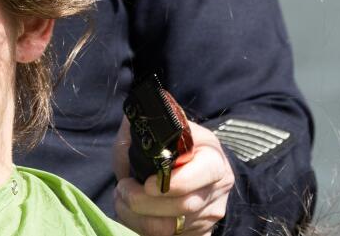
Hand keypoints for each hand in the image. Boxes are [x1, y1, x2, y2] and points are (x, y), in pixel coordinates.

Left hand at [112, 116, 234, 235]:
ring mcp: (209, 216)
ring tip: (122, 200)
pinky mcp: (199, 235)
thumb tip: (131, 115)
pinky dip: (144, 230)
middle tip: (123, 189)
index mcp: (213, 158)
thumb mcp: (163, 131)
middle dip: (143, 201)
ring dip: (136, 217)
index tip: (148, 183)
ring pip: (171, 228)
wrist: (190, 170)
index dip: (176, 182)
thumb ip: (145, 125)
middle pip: (184, 206)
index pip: (205, 172)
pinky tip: (135, 216)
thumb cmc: (172, 148)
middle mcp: (217, 189)